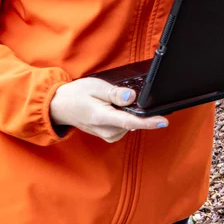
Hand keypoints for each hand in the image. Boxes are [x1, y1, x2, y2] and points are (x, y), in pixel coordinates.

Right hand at [49, 78, 168, 142]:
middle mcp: (106, 130)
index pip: (129, 122)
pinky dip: (125, 117)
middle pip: (133, 122)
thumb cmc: (77, 95)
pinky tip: (114, 109)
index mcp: (101, 117)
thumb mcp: (95, 87)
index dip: (149, 122)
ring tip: (111, 101)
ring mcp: (107, 135)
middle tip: (121, 96)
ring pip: (130, 124)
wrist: (60, 106)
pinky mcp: (109, 135)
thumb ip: (115, 93)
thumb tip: (132, 97)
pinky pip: (125, 126)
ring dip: (128, 113)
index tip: (163, 121)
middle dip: (136, 110)